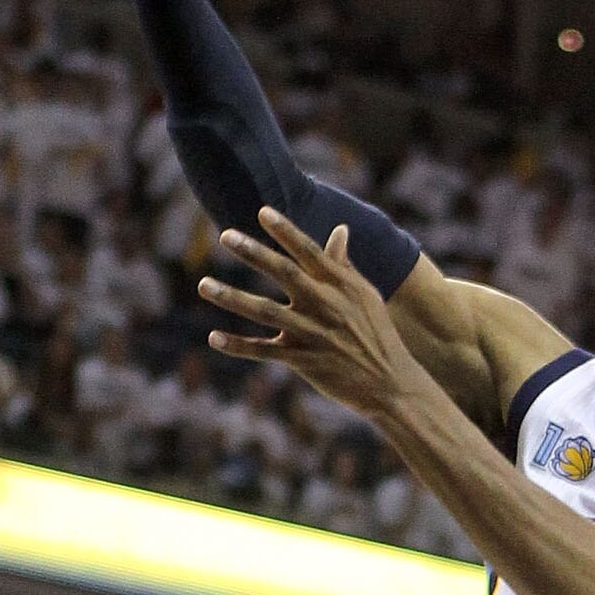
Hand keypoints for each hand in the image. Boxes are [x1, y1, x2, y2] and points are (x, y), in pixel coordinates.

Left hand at [200, 213, 415, 418]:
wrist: (390, 383)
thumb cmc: (376, 334)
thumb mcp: (365, 296)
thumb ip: (344, 265)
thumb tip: (340, 231)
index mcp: (340, 285)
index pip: (309, 251)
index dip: (286, 231)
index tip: (262, 212)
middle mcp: (325, 305)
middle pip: (284, 273)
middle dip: (254, 253)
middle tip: (226, 235)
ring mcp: (312, 333)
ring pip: (265, 312)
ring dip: (232, 297)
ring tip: (204, 285)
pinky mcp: (303, 361)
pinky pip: (264, 352)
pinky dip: (238, 346)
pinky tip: (214, 338)